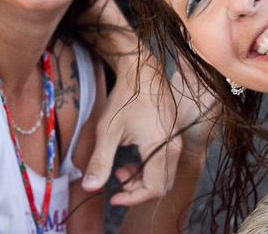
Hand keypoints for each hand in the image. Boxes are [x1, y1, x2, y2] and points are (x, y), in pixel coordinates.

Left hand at [82, 56, 181, 205]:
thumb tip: (90, 187)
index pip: (153, 189)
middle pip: (161, 185)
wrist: (142, 69)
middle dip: (137, 190)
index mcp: (161, 148)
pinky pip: (166, 161)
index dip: (132, 198)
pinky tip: (132, 156)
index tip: (113, 196)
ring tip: (120, 170)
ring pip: (164, 174)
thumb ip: (100, 161)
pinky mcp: (174, 134)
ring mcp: (176, 139)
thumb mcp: (108, 130)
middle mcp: (174, 146)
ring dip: (142, 178)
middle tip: (116, 182)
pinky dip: (149, 166)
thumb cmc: (125, 96)